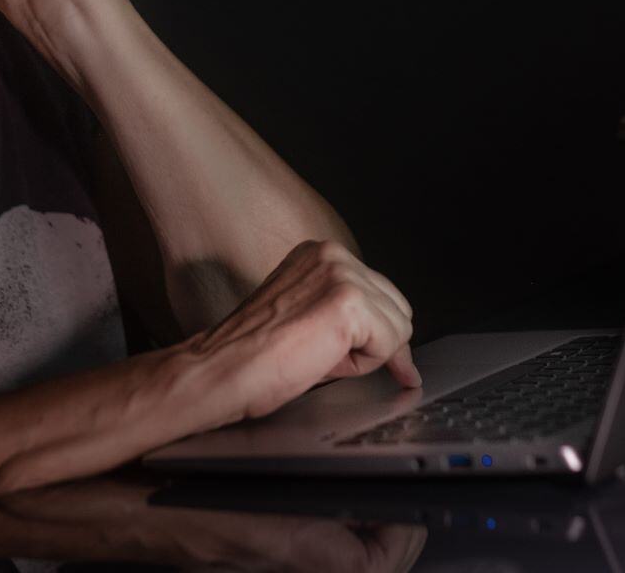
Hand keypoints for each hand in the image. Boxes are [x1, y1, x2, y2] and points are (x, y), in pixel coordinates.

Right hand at [181, 239, 421, 425]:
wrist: (221, 370)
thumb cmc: (250, 355)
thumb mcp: (312, 324)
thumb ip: (355, 325)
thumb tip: (404, 359)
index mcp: (319, 254)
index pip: (380, 293)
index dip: (373, 332)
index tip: (360, 352)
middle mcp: (332, 254)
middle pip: (398, 307)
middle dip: (373, 342)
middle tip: (324, 355)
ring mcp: (341, 274)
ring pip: (398, 326)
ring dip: (366, 354)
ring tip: (318, 354)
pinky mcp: (348, 302)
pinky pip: (392, 343)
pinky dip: (366, 364)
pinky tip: (324, 358)